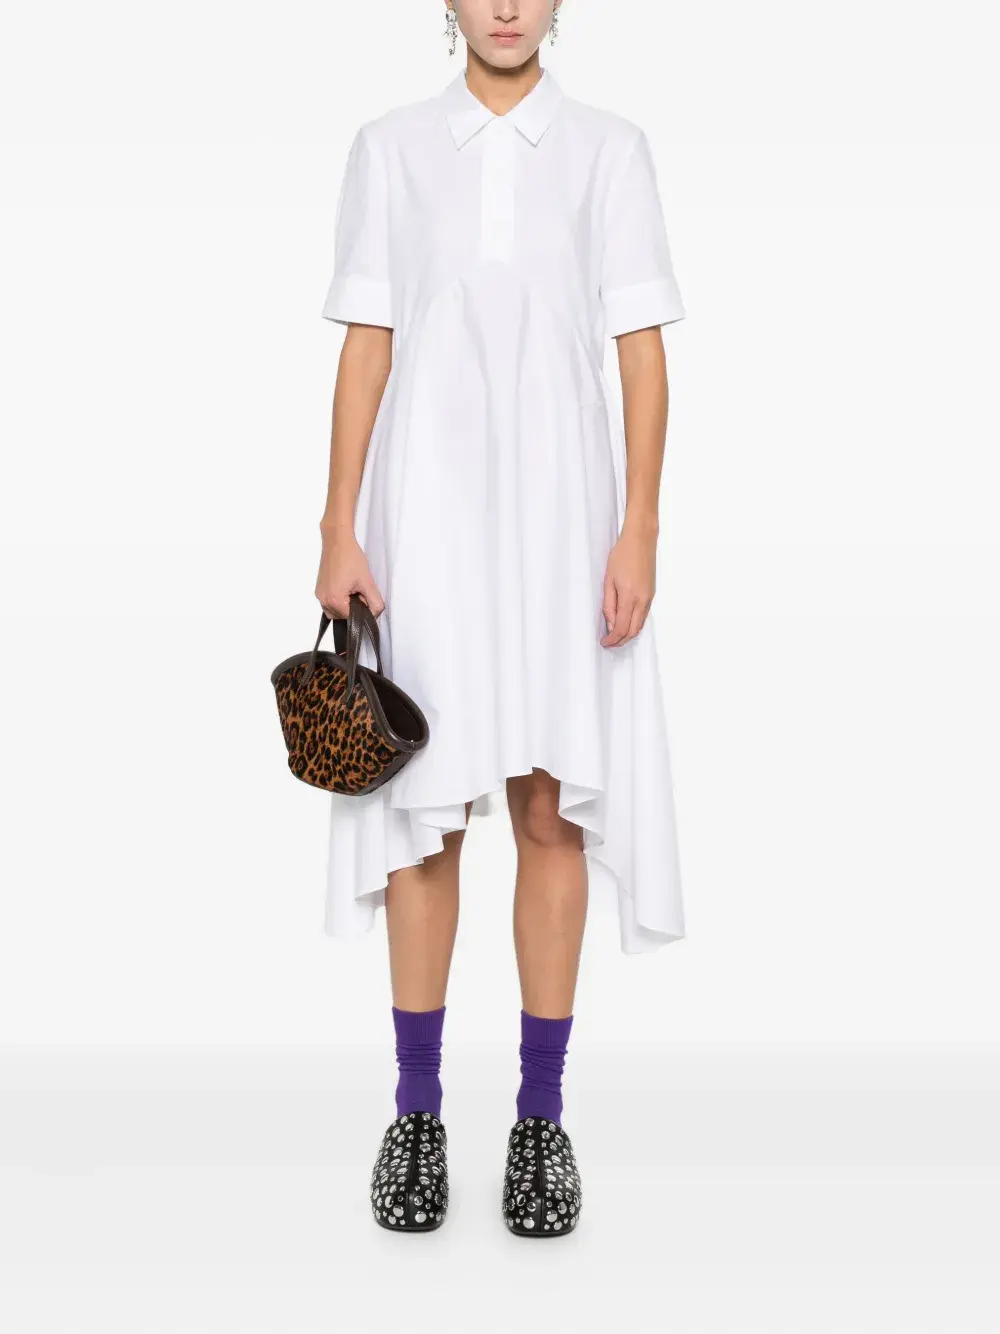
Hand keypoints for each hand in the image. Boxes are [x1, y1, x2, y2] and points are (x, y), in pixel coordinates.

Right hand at [315, 531, 384, 618]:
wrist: (337, 541)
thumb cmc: (350, 558)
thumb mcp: (367, 582)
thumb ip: (375, 602)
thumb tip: (375, 614)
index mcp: (334, 600)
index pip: (353, 618)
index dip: (363, 609)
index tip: (365, 594)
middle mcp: (323, 600)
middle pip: (344, 617)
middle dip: (354, 607)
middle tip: (359, 589)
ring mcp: (319, 595)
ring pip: (337, 612)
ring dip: (346, 605)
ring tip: (352, 587)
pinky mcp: (319, 590)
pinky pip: (330, 603)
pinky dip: (339, 600)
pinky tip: (345, 586)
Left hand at [601, 520, 656, 646]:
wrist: (641, 539)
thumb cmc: (622, 555)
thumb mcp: (608, 580)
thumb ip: (609, 604)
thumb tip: (610, 623)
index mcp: (630, 597)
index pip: (621, 628)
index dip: (612, 639)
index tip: (604, 642)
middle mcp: (643, 600)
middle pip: (633, 631)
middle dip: (621, 641)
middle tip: (609, 642)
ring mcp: (649, 597)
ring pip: (640, 625)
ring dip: (628, 633)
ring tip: (615, 635)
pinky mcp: (652, 594)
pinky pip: (644, 615)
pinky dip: (635, 624)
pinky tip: (626, 622)